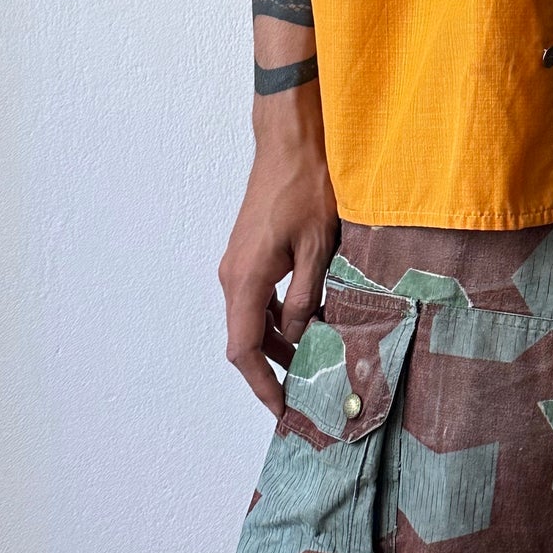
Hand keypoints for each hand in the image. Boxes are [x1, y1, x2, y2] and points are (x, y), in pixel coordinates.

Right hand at [218, 115, 338, 414]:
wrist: (291, 142)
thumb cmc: (306, 188)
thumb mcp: (319, 248)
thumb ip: (307, 298)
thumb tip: (298, 338)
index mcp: (246, 279)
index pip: (244, 350)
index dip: (262, 384)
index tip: (281, 410)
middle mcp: (233, 275)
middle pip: (246, 338)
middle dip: (273, 370)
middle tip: (305, 395)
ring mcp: (238, 263)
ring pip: (253, 318)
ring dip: (278, 343)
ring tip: (314, 364)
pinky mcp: (250, 253)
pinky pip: (258, 297)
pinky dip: (278, 317)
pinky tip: (308, 322)